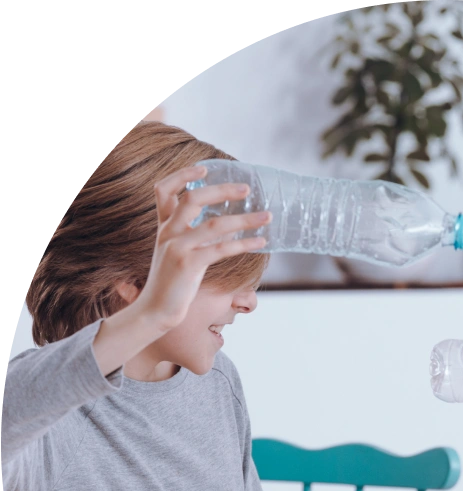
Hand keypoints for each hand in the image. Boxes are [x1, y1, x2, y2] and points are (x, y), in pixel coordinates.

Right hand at [132, 165, 270, 332]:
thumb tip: (227, 228)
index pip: (164, 189)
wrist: (155, 311)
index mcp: (164, 227)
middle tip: (246, 188)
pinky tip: (261, 242)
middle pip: (193, 198)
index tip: (204, 167)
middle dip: (221, 190)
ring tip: (266, 216)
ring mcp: (177, 247)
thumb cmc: (172, 285)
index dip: (182, 175)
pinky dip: (244, 244)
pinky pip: (221, 249)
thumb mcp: (178, 254)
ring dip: (244, 219)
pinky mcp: (188, 265)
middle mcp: (168, 232)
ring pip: (214, 224)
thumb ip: (194, 237)